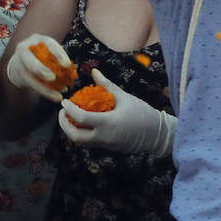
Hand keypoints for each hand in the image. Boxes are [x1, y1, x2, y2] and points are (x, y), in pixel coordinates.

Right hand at [5, 35, 73, 102]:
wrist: (18, 62)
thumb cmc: (38, 55)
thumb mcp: (46, 50)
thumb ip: (56, 58)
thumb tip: (73, 71)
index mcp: (37, 40)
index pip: (49, 44)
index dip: (59, 55)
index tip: (67, 65)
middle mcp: (26, 49)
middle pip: (32, 61)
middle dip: (42, 70)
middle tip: (53, 78)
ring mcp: (20, 63)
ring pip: (31, 78)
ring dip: (45, 89)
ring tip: (58, 96)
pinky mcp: (19, 76)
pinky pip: (31, 85)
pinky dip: (44, 91)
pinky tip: (55, 95)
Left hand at [57, 68, 175, 156]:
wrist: (158, 134)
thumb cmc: (142, 113)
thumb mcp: (124, 97)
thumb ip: (106, 85)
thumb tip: (94, 71)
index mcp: (108, 123)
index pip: (81, 117)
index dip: (69, 109)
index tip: (64, 101)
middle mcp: (104, 137)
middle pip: (75, 136)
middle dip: (64, 125)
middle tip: (62, 112)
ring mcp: (106, 145)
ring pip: (81, 143)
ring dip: (71, 131)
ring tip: (70, 118)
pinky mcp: (108, 148)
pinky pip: (89, 144)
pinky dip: (81, 135)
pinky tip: (82, 124)